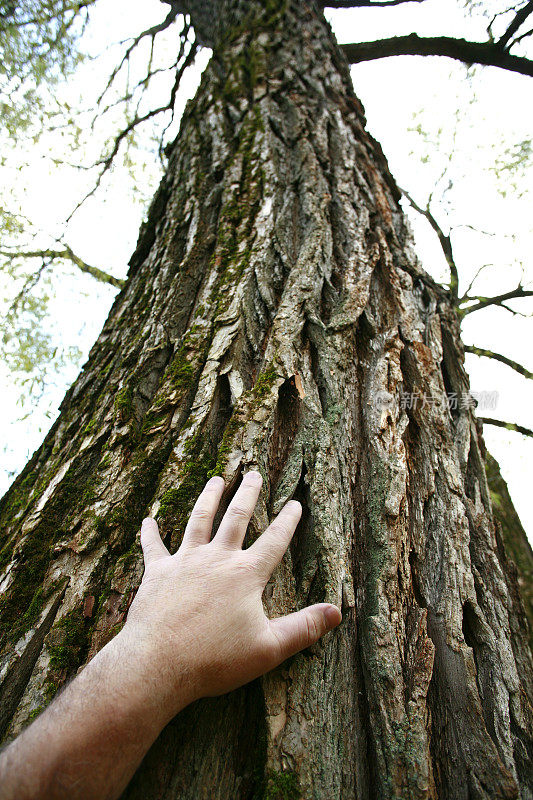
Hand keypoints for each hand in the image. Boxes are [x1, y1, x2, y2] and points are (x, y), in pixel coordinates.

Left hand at [123, 470, 341, 710]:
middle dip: (248, 494)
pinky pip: (154, 547)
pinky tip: (148, 520)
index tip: (296, 502)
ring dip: (208, 498)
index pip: (274, 541)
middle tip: (254, 474)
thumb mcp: (269, 648)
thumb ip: (303, 628)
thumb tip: (336, 612)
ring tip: (216, 479)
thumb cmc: (215, 659)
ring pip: (199, 520)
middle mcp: (216, 559)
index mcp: (245, 575)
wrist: (159, 663)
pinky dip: (151, 532)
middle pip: (236, 518)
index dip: (288, 521)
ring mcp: (185, 562)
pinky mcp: (158, 573)